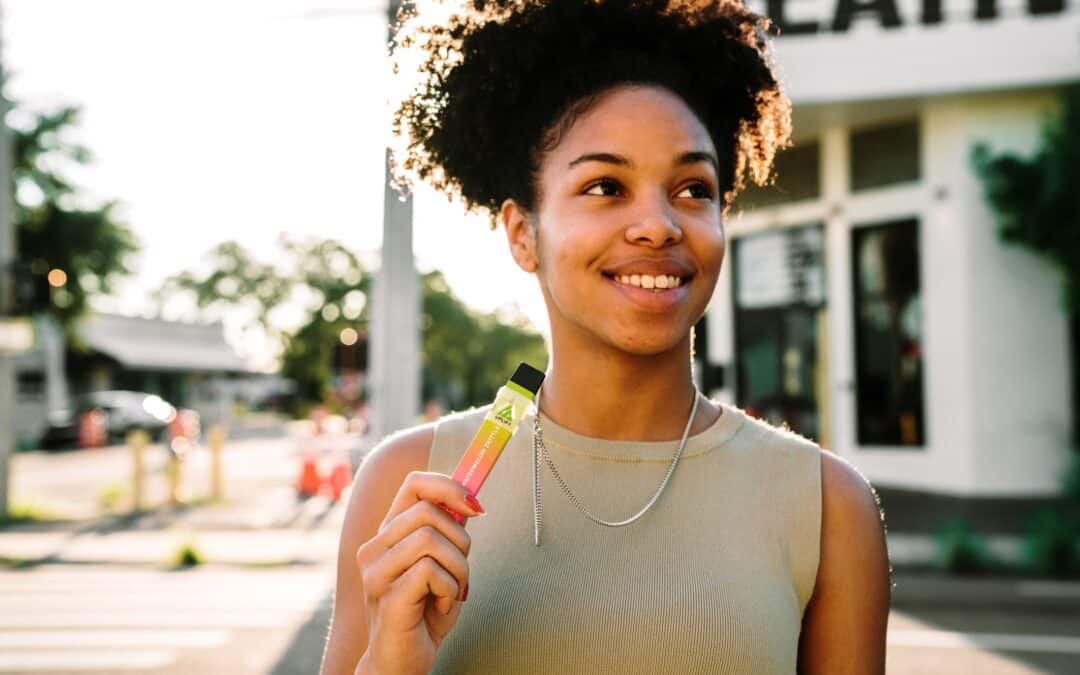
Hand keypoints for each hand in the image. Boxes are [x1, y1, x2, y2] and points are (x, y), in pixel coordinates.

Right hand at [355, 471, 482, 674]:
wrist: (401, 662)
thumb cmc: (423, 613)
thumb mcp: (442, 564)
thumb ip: (448, 533)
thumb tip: (470, 499)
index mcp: (387, 534)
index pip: (414, 484)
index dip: (448, 487)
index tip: (474, 507)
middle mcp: (374, 548)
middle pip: (428, 512)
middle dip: (460, 539)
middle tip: (461, 569)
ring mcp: (376, 572)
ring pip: (431, 539)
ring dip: (457, 567)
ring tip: (452, 591)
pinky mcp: (387, 595)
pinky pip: (431, 571)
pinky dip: (450, 589)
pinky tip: (441, 606)